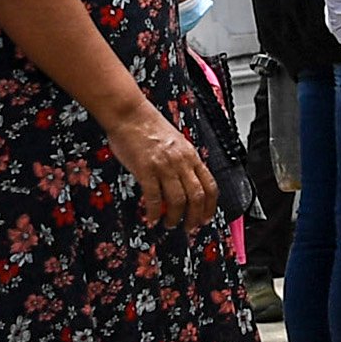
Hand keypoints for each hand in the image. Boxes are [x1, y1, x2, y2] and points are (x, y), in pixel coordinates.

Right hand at [104, 98, 216, 229]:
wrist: (130, 114)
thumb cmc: (149, 126)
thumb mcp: (175, 143)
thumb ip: (182, 161)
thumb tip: (184, 182)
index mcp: (191, 155)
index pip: (210, 185)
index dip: (210, 205)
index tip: (206, 217)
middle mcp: (181, 161)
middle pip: (197, 196)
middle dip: (195, 217)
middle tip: (189, 228)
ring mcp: (164, 166)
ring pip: (178, 200)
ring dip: (175, 217)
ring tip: (169, 224)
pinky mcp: (146, 169)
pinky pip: (154, 197)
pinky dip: (154, 212)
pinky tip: (151, 218)